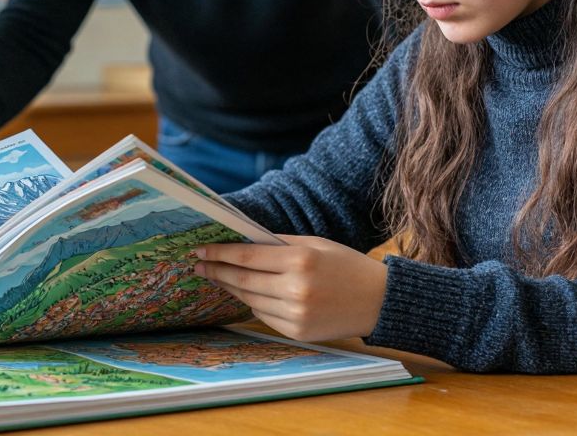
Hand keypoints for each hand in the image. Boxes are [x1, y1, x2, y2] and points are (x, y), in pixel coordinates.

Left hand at [194, 235, 386, 342]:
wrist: (377, 301)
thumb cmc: (345, 265)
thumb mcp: (314, 244)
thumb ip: (278, 244)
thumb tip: (241, 243)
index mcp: (300, 260)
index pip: (247, 257)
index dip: (220, 253)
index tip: (201, 250)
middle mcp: (296, 289)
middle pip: (243, 280)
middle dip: (217, 272)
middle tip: (199, 266)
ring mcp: (296, 314)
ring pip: (250, 300)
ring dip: (231, 288)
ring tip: (218, 277)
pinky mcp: (298, 332)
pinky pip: (264, 316)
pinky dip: (254, 303)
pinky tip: (247, 293)